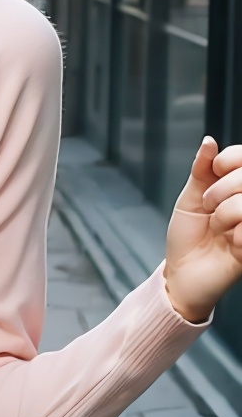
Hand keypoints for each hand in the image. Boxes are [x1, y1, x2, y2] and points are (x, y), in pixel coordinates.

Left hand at [164, 138, 241, 324]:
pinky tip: (230, 242)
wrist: (181, 274)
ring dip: (225, 212)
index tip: (215, 169)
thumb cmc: (187, 238)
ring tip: (217, 227)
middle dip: (221, 188)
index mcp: (234, 189)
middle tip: (208, 206)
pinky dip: (236, 232)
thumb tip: (209, 141)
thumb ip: (202, 170)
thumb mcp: (190, 199)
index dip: (231, 158)